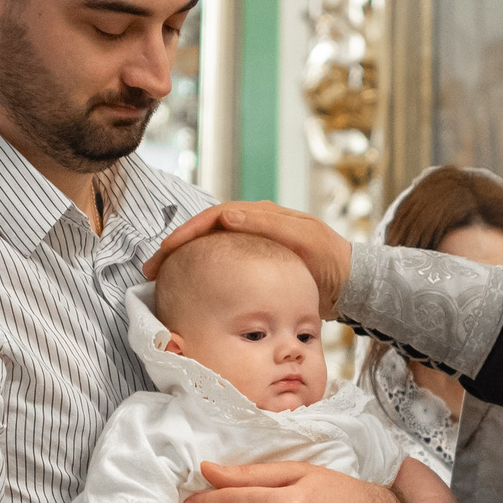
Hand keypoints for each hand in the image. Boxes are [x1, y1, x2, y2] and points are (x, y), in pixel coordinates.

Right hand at [146, 202, 354, 318]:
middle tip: (152, 269)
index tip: (166, 250)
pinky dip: (202, 270)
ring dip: (184, 259)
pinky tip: (189, 286)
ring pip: (209, 247)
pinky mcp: (256, 263)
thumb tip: (227, 216)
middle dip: (175, 247)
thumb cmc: (330, 260)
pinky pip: (221, 262)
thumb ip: (268, 226)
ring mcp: (253, 244)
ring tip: (162, 277)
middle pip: (204, 230)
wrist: (350, 283)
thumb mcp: (303, 240)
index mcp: (261, 215)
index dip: (186, 232)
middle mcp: (253, 225)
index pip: (213, 217)